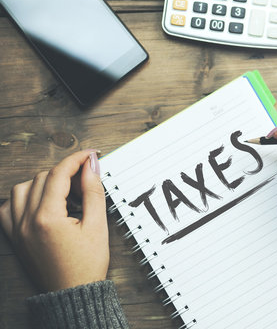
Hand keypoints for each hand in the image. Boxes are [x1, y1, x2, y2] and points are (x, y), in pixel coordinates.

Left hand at [0, 150, 108, 292]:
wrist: (72, 292)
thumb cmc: (87, 264)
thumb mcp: (97, 226)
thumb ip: (93, 192)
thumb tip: (92, 166)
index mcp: (47, 218)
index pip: (59, 174)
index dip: (77, 159)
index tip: (91, 154)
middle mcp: (27, 221)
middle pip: (42, 178)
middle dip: (66, 172)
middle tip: (86, 179)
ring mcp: (17, 229)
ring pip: (23, 188)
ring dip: (44, 182)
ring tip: (65, 192)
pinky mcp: (15, 236)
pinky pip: (9, 206)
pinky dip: (24, 197)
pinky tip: (41, 202)